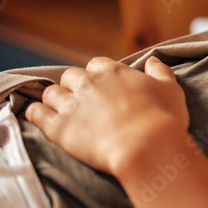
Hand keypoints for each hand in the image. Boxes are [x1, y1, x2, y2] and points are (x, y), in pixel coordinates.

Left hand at [26, 56, 188, 176]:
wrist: (146, 147)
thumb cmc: (163, 119)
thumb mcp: (171, 89)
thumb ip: (161, 72)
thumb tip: (154, 61)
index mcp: (114, 72)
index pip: (97, 64)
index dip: (98, 75)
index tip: (103, 86)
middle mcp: (89, 83)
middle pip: (71, 76)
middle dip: (74, 86)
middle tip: (81, 100)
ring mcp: (72, 105)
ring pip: (51, 93)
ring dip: (54, 99)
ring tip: (59, 109)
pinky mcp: (59, 127)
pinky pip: (36, 113)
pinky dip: (35, 112)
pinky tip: (38, 116)